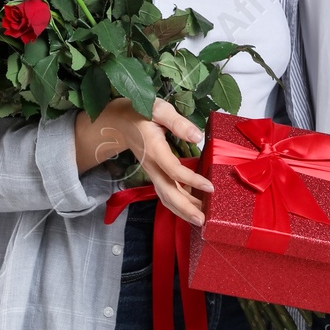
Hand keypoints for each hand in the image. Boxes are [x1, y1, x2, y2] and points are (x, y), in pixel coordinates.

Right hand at [77, 97, 212, 225]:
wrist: (118, 121)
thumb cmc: (140, 112)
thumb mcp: (159, 109)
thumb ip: (178, 123)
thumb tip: (198, 137)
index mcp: (155, 149)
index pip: (174, 170)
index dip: (192, 180)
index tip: (210, 187)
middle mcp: (152, 165)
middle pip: (168, 193)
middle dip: (185, 208)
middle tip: (203, 220)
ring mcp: (152, 172)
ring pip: (165, 196)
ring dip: (181, 210)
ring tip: (199, 219)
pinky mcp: (154, 173)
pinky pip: (165, 192)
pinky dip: (177, 203)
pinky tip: (191, 206)